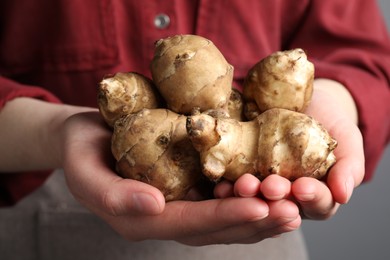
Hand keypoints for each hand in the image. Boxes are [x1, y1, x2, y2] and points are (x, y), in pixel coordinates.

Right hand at [61, 112, 300, 244]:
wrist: (86, 134)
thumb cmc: (81, 150)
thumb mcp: (83, 171)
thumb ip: (112, 194)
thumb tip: (153, 205)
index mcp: (143, 219)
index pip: (190, 224)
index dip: (225, 219)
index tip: (258, 208)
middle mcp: (168, 216)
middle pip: (216, 227)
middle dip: (255, 221)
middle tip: (291, 211)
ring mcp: (182, 201)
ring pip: (226, 216)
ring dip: (261, 212)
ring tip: (296, 204)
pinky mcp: (191, 183)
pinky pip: (224, 194)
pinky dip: (250, 193)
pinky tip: (275, 184)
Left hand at [215, 79, 364, 219]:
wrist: (302, 99)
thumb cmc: (329, 121)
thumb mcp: (346, 139)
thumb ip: (349, 167)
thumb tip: (343, 195)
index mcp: (316, 193)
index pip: (318, 204)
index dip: (312, 198)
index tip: (302, 186)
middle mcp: (287, 195)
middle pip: (282, 205)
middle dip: (275, 197)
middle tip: (269, 186)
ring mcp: (262, 183)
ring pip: (255, 198)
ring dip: (248, 195)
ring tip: (244, 184)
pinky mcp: (241, 170)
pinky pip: (233, 182)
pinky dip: (227, 185)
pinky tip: (222, 183)